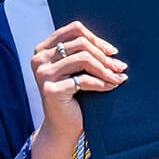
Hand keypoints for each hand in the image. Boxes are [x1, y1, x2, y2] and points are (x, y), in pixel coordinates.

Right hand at [27, 21, 126, 158]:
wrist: (62, 128)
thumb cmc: (73, 97)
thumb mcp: (76, 70)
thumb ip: (84, 53)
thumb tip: (112, 48)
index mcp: (43, 49)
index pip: (74, 29)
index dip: (96, 38)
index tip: (112, 51)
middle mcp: (39, 59)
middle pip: (81, 43)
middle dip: (104, 55)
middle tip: (119, 67)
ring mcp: (43, 74)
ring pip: (83, 59)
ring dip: (105, 69)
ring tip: (118, 77)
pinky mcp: (51, 90)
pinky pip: (83, 80)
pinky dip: (101, 83)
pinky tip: (112, 87)